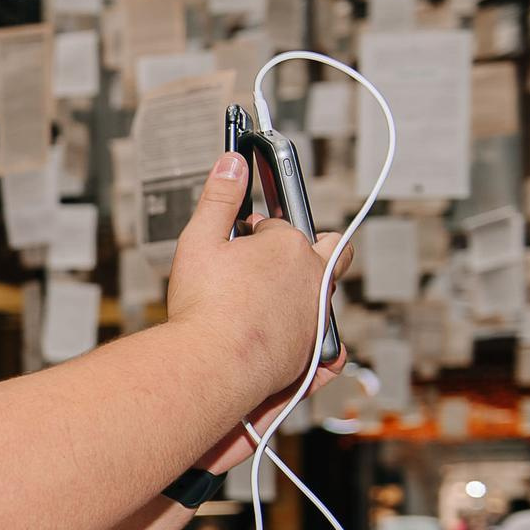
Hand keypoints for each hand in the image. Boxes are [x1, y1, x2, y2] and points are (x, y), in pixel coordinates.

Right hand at [166, 151, 353, 445]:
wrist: (211, 367)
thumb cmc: (204, 308)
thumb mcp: (199, 241)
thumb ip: (218, 198)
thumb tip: (232, 161)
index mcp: (289, 246)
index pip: (280, 227)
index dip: (256, 232)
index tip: (238, 240)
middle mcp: (312, 279)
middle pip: (329, 250)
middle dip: (308, 248)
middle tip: (271, 262)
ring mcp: (317, 316)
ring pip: (323, 294)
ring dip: (301, 291)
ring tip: (262, 304)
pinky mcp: (314, 351)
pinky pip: (327, 340)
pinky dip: (312, 336)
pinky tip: (288, 339)